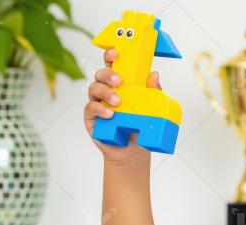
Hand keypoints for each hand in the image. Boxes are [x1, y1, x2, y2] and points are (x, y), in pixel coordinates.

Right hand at [84, 48, 162, 162]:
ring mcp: (97, 102)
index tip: (115, 53)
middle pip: (100, 74)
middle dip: (108, 74)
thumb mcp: (149, 107)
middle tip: (119, 81)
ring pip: (94, 88)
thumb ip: (151, 91)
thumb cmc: (138, 124)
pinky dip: (100, 109)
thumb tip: (154, 74)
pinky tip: (110, 114)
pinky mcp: (91, 116)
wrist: (133, 149)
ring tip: (118, 102)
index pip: (112, 65)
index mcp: (119, 83)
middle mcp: (106, 89)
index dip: (111, 56)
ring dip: (106, 92)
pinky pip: (91, 108)